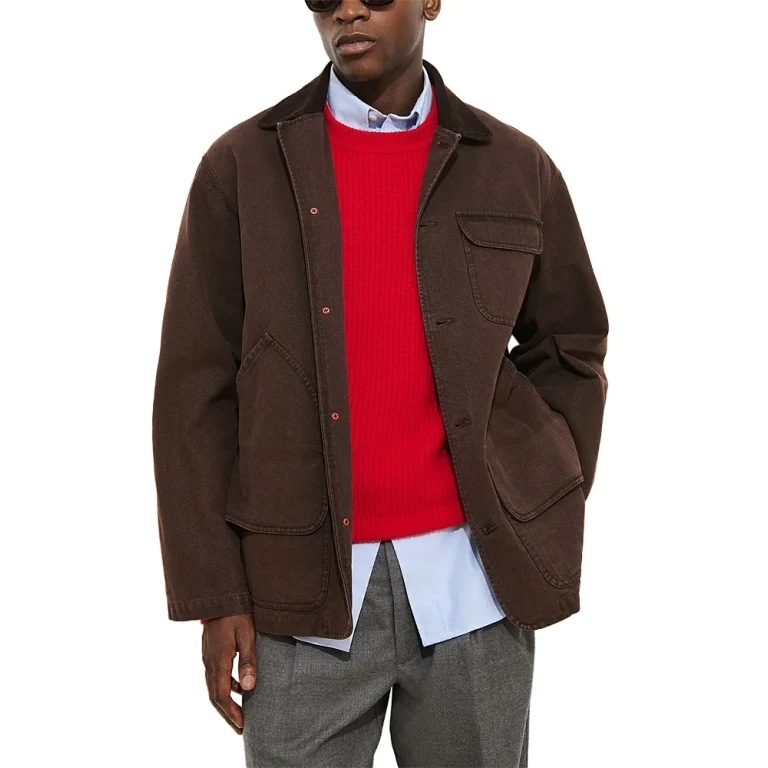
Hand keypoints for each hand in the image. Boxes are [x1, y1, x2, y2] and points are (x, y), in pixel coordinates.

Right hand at [202, 613, 256, 733]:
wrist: (219, 595)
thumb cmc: (236, 612)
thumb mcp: (247, 635)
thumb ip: (247, 661)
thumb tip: (248, 687)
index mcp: (218, 660)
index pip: (222, 695)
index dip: (231, 712)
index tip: (241, 725)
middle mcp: (209, 662)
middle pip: (215, 695)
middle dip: (227, 713)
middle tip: (240, 727)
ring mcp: (208, 656)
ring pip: (214, 686)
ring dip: (226, 701)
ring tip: (239, 712)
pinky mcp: (211, 650)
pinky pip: (215, 675)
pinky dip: (225, 686)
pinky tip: (239, 686)